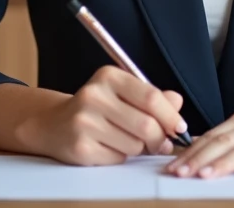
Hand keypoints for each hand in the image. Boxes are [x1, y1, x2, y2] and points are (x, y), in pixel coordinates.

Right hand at [23, 65, 188, 165]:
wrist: (54, 124)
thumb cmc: (97, 108)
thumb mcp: (123, 93)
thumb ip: (152, 97)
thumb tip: (177, 103)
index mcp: (108, 76)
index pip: (151, 97)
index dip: (171, 116)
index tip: (180, 127)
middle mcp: (94, 95)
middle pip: (146, 125)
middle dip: (160, 138)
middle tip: (162, 143)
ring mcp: (85, 122)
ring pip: (134, 145)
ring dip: (139, 148)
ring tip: (127, 140)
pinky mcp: (80, 147)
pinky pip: (118, 158)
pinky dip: (121, 156)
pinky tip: (109, 146)